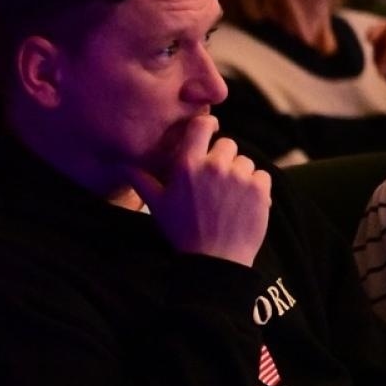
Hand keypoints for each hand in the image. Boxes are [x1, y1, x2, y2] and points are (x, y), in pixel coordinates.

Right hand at [128, 115, 270, 266]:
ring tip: (229, 197)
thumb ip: (142, 181)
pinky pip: (262, 175)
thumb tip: (123, 166)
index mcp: (187, 165)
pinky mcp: (260, 189)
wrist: (214, 260)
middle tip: (215, 182)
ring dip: (240, 174)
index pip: (202, 125)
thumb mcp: (157, 206)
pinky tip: (243, 204)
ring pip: (245, 162)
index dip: (207, 126)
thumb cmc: (182, 232)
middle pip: (227, 144)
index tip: (208, 133)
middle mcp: (214, 166)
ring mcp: (239, 176)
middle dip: (222, 159)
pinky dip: (256, 187)